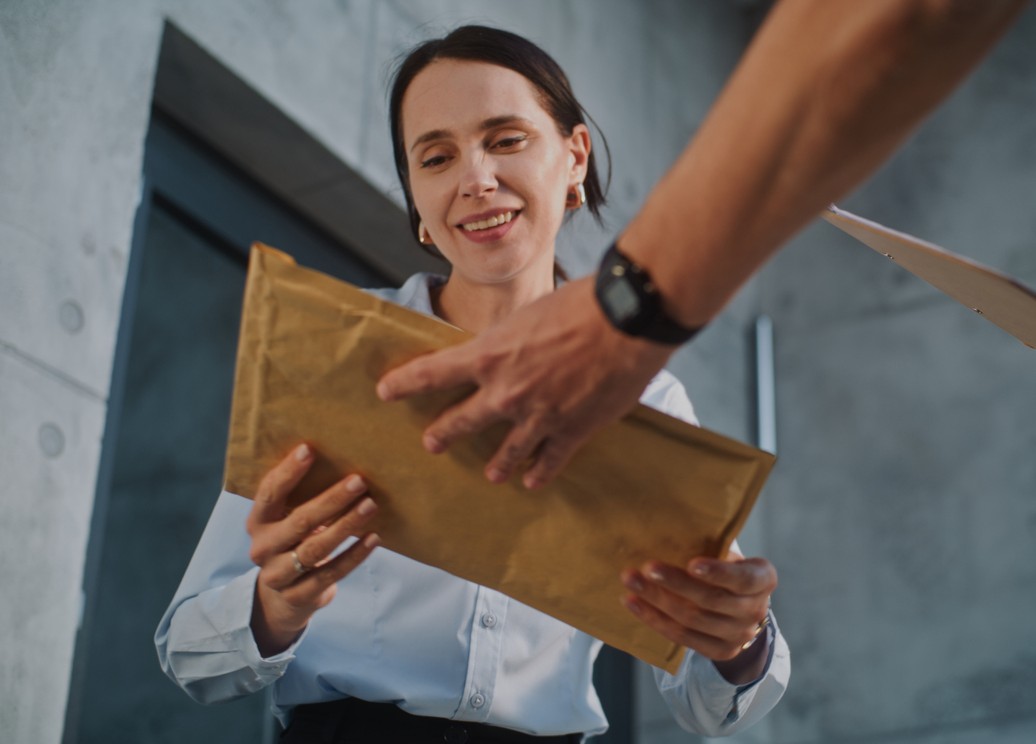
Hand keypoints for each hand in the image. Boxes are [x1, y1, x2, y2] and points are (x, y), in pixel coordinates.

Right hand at [246, 443, 379, 656]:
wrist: (281, 599)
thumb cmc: (293, 543)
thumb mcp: (287, 521)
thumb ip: (301, 497)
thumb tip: (341, 459)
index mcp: (258, 522)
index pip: (270, 493)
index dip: (288, 472)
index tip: (309, 449)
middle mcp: (263, 548)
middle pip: (299, 521)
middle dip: (331, 500)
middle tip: (359, 481)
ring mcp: (279, 575)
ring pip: (316, 548)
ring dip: (347, 525)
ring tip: (371, 506)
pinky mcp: (299, 596)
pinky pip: (331, 573)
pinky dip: (355, 555)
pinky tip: (374, 538)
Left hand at [377, 276, 674, 488]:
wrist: (624, 323)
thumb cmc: (578, 305)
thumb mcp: (527, 315)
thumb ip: (509, 341)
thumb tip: (505, 350)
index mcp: (488, 356)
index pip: (432, 373)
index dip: (404, 384)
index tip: (385, 392)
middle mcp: (505, 392)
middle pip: (461, 420)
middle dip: (443, 432)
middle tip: (431, 443)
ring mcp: (537, 417)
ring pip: (506, 450)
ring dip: (496, 463)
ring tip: (491, 473)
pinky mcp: (570, 431)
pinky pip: (549, 460)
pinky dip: (540, 473)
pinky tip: (532, 482)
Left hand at [621, 551, 776, 683]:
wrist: (741, 610)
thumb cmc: (727, 569)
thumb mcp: (728, 553)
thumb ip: (711, 545)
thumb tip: (669, 526)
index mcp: (763, 579)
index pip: (743, 578)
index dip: (718, 572)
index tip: (692, 563)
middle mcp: (755, 610)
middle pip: (711, 599)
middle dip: (675, 583)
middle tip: (647, 567)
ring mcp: (739, 634)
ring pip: (692, 619)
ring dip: (656, 600)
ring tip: (631, 582)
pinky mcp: (720, 651)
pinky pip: (682, 636)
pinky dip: (654, 619)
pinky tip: (633, 603)